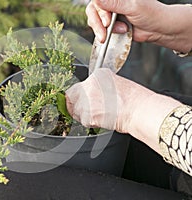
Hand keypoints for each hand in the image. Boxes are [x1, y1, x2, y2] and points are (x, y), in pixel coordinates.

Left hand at [65, 68, 181, 153]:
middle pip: (70, 97)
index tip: (82, 100)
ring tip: (98, 114)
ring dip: (82, 114)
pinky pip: (83, 121)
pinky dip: (90, 122)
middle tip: (86, 109)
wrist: (140, 111)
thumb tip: (91, 94)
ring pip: (74, 110)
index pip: (78, 85)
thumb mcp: (115, 83)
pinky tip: (102, 119)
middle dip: (74, 104)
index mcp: (97, 75)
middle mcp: (89, 85)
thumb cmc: (134, 99)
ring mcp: (87, 100)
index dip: (79, 95)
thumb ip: (99, 86)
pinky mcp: (88, 115)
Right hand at [86, 0, 191, 52]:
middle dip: (99, 23)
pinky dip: (106, 33)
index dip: (100, 11)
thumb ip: (114, 3)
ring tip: (120, 30)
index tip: (107, 22)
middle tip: (106, 31)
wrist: (158, 29)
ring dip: (104, 29)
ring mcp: (110, 13)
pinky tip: (118, 32)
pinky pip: (100, 29)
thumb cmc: (151, 14)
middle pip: (93, 10)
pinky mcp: (110, 24)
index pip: (98, 1)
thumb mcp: (132, 7)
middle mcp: (112, 2)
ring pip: (95, 20)